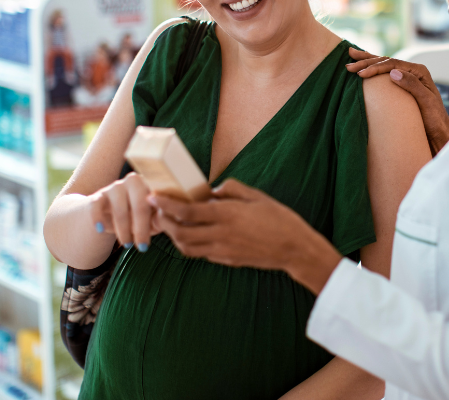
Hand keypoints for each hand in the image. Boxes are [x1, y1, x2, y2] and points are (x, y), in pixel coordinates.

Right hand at [88, 172, 162, 251]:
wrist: (112, 211)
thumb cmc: (141, 216)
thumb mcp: (153, 218)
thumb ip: (161, 218)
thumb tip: (166, 220)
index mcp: (152, 185)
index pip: (156, 203)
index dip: (153, 223)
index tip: (148, 244)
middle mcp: (134, 181)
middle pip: (139, 205)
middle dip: (140, 229)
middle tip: (142, 248)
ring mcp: (115, 187)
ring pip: (119, 209)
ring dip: (123, 230)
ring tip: (127, 244)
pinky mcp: (99, 195)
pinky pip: (96, 206)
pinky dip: (98, 218)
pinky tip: (101, 230)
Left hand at [150, 179, 341, 294]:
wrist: (294, 249)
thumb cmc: (279, 218)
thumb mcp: (257, 196)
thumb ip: (232, 189)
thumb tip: (213, 190)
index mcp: (227, 214)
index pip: (186, 211)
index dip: (166, 205)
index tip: (153, 198)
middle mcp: (220, 234)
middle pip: (179, 232)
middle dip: (163, 222)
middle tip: (158, 212)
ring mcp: (222, 250)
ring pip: (186, 247)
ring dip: (174, 236)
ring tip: (171, 224)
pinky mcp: (227, 260)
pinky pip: (201, 253)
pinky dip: (190, 244)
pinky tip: (193, 235)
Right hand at [347, 47, 448, 153]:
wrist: (439, 133)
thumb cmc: (435, 119)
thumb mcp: (426, 102)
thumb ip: (412, 85)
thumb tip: (393, 72)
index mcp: (419, 71)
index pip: (392, 65)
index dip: (375, 67)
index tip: (360, 74)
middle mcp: (412, 71)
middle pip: (386, 62)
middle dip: (366, 62)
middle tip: (348, 65)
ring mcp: (407, 78)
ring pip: (383, 65)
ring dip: (366, 61)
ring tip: (350, 55)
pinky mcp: (401, 87)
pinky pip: (384, 75)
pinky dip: (372, 69)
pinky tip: (363, 66)